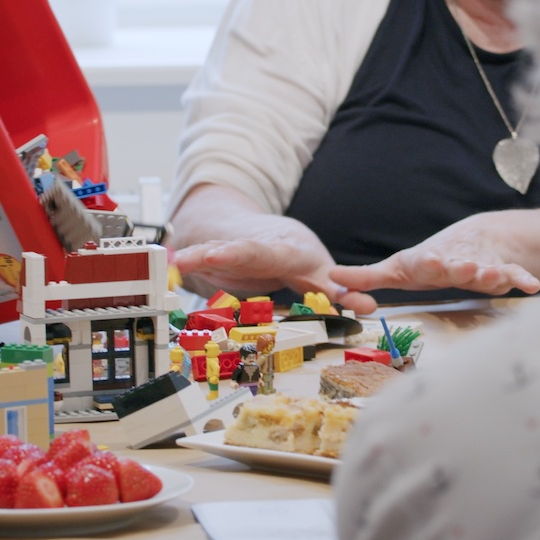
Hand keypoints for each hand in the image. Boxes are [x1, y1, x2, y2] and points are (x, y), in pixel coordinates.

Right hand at [172, 218, 351, 308]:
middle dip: (217, 253)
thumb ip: (343, 292)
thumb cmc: (297, 255)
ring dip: (195, 257)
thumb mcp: (322, 273)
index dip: (255, 257)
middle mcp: (257, 246)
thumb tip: (371, 308)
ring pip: (214, 252)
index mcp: (284, 249)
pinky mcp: (217, 258)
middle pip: (236, 249)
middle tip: (193, 257)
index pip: (270, 253)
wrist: (270, 232)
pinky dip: (186, 262)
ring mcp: (234, 251)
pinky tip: (168, 263)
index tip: (234, 257)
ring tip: (176, 261)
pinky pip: (200, 261)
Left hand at [332, 212, 539, 310]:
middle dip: (462, 269)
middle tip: (465, 270)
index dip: (429, 263)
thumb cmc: (431, 260)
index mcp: (431, 262)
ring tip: (494, 276)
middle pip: (459, 266)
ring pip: (488, 271)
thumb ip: (367, 275)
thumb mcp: (399, 268)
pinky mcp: (503, 272)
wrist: (478, 239)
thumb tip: (331, 279)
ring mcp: (482, 266)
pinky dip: (523, 279)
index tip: (430, 262)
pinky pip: (515, 275)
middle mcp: (456, 263)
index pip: (427, 262)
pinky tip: (533, 286)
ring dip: (491, 274)